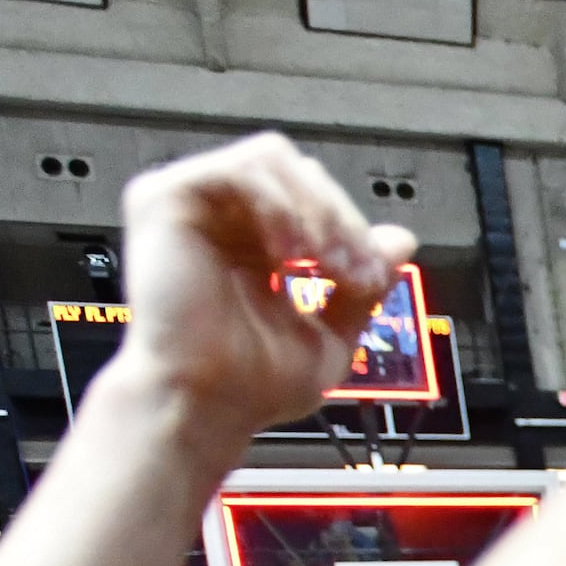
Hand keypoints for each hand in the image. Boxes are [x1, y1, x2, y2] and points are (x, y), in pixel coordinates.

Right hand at [107, 135, 416, 439]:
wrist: (207, 406)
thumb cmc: (251, 384)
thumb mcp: (332, 333)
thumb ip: (364, 285)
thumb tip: (402, 240)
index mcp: (253, 242)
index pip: (313, 197)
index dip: (351, 227)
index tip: (372, 278)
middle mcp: (220, 218)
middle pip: (298, 170)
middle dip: (341, 218)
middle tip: (357, 272)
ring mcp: (190, 206)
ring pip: (273, 159)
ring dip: (317, 209)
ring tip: (326, 263)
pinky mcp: (163, 200)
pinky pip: (237, 169)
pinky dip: (279, 204)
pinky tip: (291, 253)